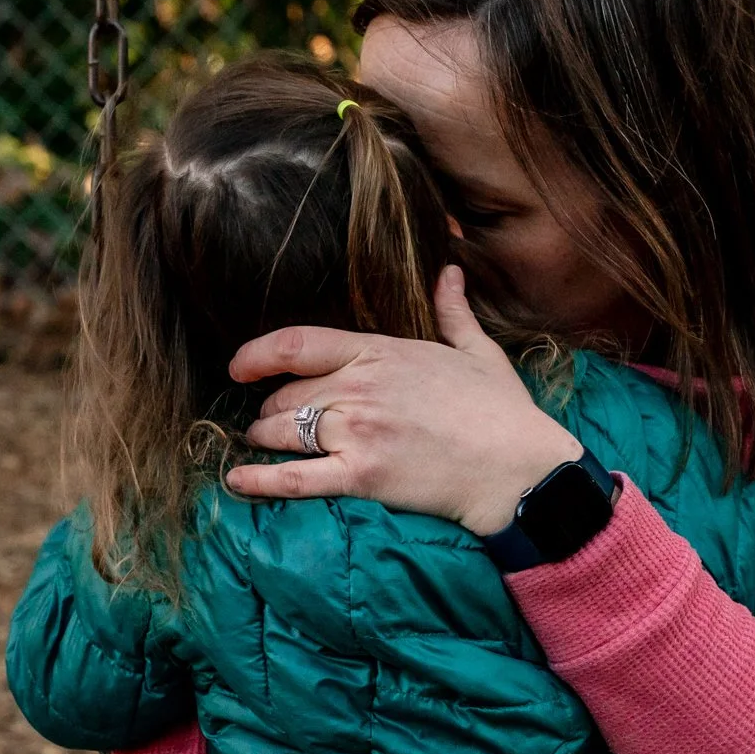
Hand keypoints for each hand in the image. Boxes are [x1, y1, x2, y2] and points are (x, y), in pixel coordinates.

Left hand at [225, 266, 583, 535]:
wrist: (518, 468)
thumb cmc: (502, 411)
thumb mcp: (478, 351)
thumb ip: (453, 311)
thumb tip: (449, 272)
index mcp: (381, 352)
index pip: (298, 344)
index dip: (257, 353)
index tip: (237, 365)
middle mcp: (360, 388)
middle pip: (286, 394)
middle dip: (271, 407)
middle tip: (268, 419)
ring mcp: (358, 432)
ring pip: (284, 431)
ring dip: (265, 438)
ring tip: (261, 444)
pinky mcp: (360, 476)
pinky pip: (294, 478)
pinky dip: (259, 480)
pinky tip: (236, 481)